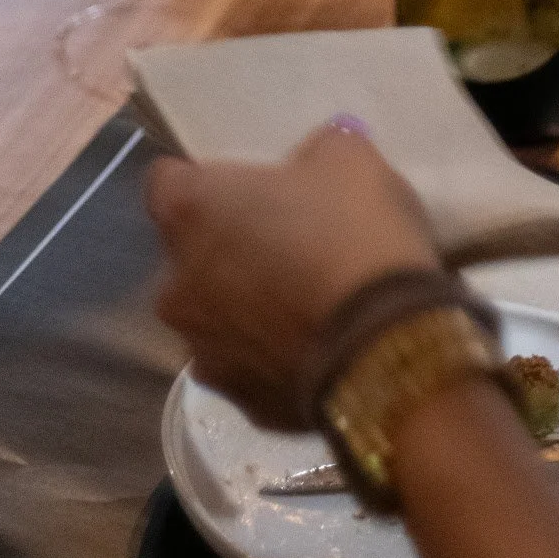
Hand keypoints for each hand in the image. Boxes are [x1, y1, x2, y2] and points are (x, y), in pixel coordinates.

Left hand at [146, 125, 438, 428]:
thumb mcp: (348, 160)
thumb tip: (318, 157)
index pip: (167, 182)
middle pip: (188, 255)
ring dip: (245, 309)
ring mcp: (204, 354)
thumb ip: (317, 151)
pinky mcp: (242, 406)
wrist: (392, 355)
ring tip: (306, 305)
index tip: (247, 189)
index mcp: (188, 212)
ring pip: (215, 319)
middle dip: (226, 250)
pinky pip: (250, 369)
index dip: (205, 183)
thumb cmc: (356, 236)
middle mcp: (177, 286)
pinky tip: (318, 351)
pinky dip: (273, 360)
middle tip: (285, 245)